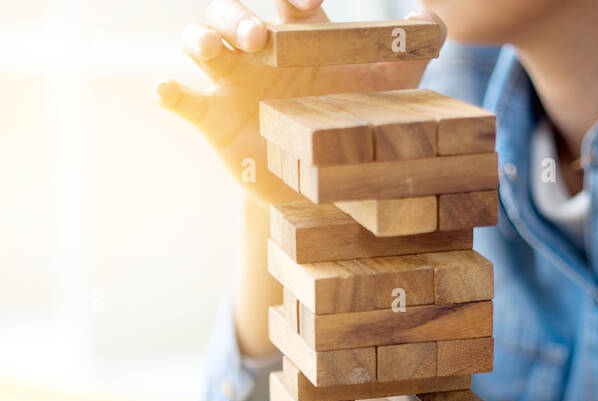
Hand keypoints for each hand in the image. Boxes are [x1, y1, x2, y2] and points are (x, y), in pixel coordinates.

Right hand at [155, 1, 445, 202]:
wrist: (317, 185)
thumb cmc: (348, 125)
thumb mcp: (388, 90)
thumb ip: (412, 52)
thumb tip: (431, 18)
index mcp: (299, 35)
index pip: (289, 1)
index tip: (307, 1)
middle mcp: (258, 49)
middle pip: (232, 11)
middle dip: (240, 16)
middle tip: (260, 39)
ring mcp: (230, 81)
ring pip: (198, 40)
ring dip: (201, 37)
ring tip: (215, 53)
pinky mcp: (211, 116)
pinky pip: (181, 96)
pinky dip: (168, 90)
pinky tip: (166, 90)